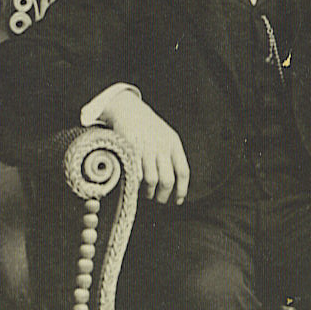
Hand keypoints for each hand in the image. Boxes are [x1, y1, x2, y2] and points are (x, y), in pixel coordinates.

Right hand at [101, 89, 188, 205]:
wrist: (127, 109)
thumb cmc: (148, 127)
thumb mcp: (166, 136)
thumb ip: (172, 156)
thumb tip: (178, 184)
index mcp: (173, 143)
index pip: (182, 172)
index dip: (182, 190)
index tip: (177, 200)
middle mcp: (161, 146)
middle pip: (167, 180)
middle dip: (163, 196)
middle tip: (159, 199)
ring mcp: (145, 148)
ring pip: (151, 180)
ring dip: (148, 192)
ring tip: (145, 193)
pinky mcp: (130, 150)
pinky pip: (135, 174)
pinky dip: (135, 184)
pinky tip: (135, 184)